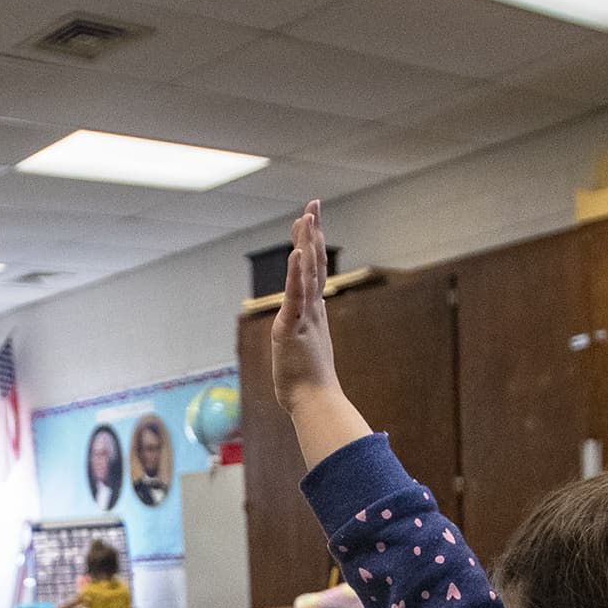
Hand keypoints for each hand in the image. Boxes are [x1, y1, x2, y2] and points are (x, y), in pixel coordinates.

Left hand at [269, 201, 336, 409]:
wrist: (315, 402)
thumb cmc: (307, 384)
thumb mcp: (302, 351)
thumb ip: (302, 339)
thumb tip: (301, 341)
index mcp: (313, 313)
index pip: (312, 272)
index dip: (311, 246)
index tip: (309, 221)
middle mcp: (312, 310)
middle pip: (313, 264)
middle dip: (312, 233)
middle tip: (313, 205)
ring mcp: (304, 317)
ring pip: (307, 274)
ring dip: (307, 244)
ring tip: (307, 217)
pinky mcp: (292, 327)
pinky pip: (295, 296)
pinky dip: (297, 274)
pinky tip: (298, 252)